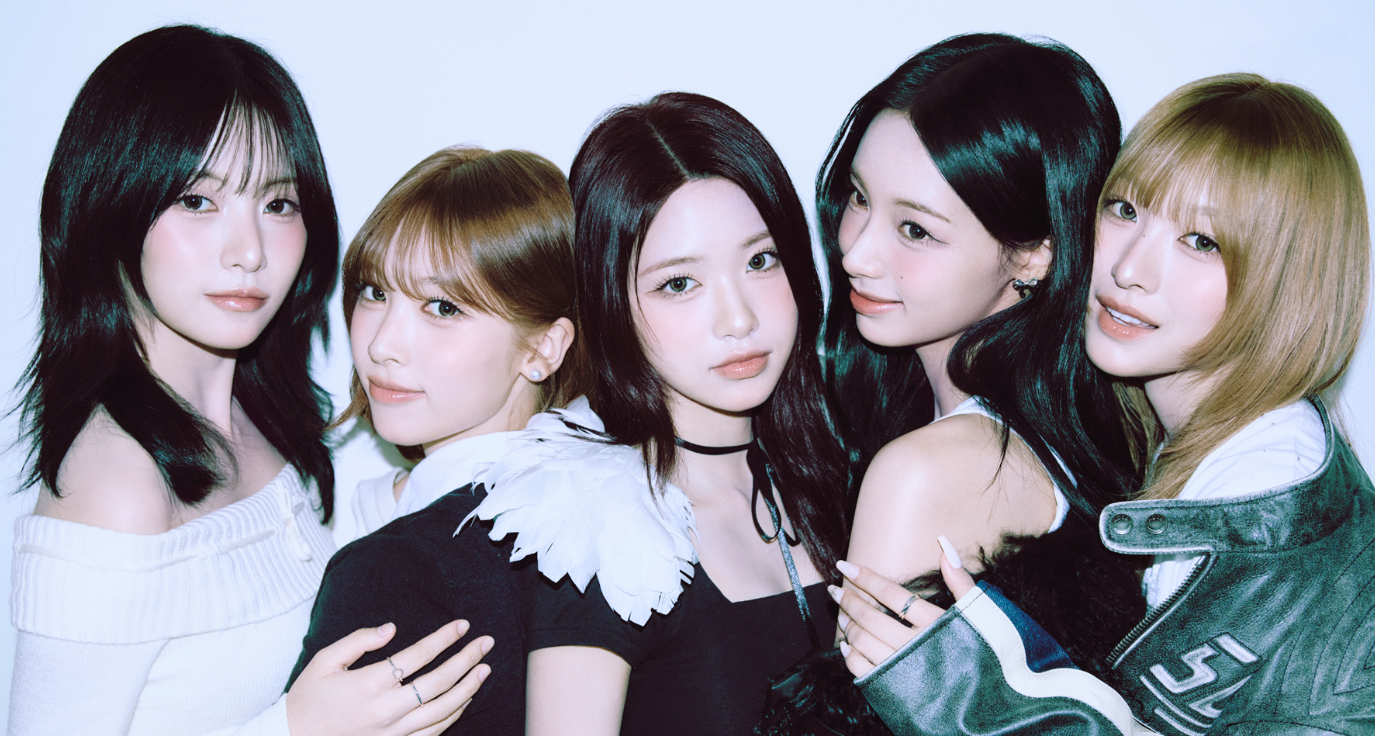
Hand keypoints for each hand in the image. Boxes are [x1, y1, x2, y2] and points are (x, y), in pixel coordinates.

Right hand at [287, 619, 493, 735]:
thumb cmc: (309, 697)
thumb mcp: (325, 660)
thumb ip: (359, 640)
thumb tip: (391, 628)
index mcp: (369, 683)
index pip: (418, 655)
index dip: (444, 638)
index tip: (462, 625)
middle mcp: (386, 709)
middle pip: (438, 681)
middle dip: (467, 659)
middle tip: (487, 643)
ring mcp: (393, 731)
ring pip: (442, 710)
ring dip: (468, 688)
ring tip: (485, 669)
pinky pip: (433, 731)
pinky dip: (454, 715)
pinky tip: (466, 699)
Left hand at [832, 535, 975, 677]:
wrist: (991, 702)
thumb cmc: (988, 653)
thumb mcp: (982, 615)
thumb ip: (962, 582)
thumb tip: (945, 549)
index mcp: (935, 624)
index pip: (891, 593)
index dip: (865, 577)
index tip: (844, 565)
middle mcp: (916, 646)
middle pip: (870, 616)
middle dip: (848, 599)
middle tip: (836, 589)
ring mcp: (904, 670)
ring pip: (863, 641)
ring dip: (848, 624)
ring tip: (843, 613)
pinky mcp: (895, 689)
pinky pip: (862, 669)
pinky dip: (850, 655)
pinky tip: (847, 645)